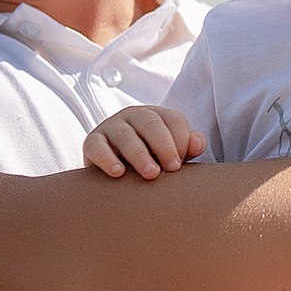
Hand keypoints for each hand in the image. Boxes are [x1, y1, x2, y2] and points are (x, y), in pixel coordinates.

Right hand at [81, 105, 205, 178]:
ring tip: (151, 174)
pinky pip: (97, 146)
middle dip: (164, 146)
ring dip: (140, 155)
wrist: (116, 174)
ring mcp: (111, 126)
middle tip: (172, 169)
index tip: (181, 164)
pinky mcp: (92, 141)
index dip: (181, 140)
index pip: (174, 120)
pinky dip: (107, 159)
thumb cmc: (152, 161)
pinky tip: (119, 173)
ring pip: (126, 135)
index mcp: (157, 115)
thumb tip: (197, 143)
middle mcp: (134, 115)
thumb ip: (188, 147)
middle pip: (151, 124)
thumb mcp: (171, 154)